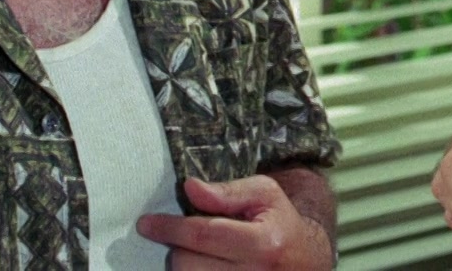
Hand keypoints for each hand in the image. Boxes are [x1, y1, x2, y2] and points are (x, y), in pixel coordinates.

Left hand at [138, 176, 333, 269]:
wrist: (306, 263)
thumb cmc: (280, 224)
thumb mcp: (265, 195)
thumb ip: (227, 191)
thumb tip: (189, 188)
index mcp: (263, 244)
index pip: (202, 234)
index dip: (169, 228)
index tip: (146, 223)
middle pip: (187, 263)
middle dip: (178, 246)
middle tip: (186, 236)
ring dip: (184, 264)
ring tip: (200, 252)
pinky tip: (203, 264)